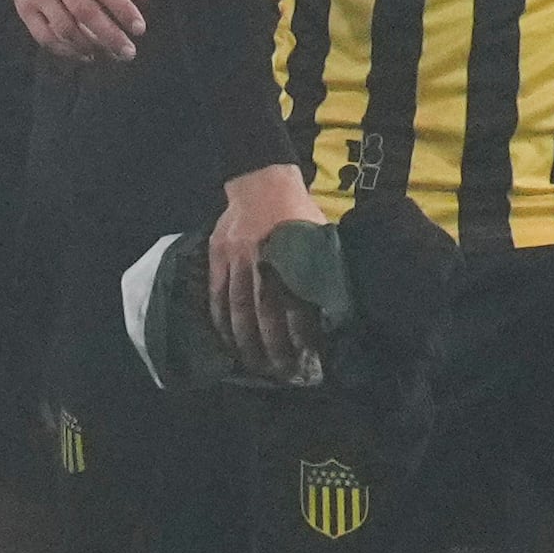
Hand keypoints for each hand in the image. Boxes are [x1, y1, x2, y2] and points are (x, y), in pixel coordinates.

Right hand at [10, 0, 147, 62]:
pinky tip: (85, 54)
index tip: (139, 29)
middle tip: (129, 53)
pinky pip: (44, 36)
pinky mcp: (24, 8)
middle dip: (110, 36)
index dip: (124, 10)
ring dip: (90, 47)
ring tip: (109, 55)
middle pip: (86, 12)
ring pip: (65, 28)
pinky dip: (66, 51)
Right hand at [208, 162, 325, 381]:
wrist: (261, 179)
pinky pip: (216, 292)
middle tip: (283, 373)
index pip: (297, 303)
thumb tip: (336, 305)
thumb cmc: (297, 210)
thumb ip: (323, 265)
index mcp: (291, 254)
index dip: (303, 335)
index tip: (310, 359)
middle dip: (274, 347)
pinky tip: (226, 340)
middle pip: (266, 312)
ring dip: (245, 340)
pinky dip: (220, 319)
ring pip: (238, 306)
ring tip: (254, 366)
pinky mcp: (217, 253)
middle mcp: (263, 258)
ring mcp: (236, 256)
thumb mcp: (318, 233)